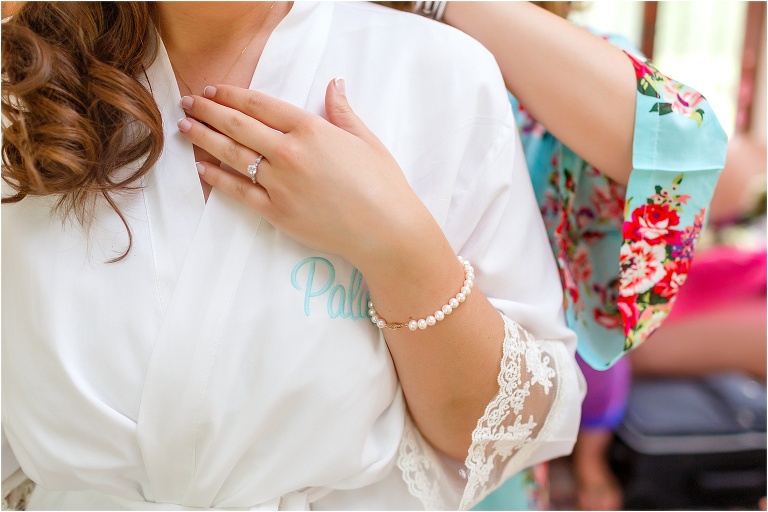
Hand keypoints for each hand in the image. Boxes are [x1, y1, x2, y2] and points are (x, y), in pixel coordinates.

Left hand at [177, 79, 437, 268]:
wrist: (386, 231)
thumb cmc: (383, 185)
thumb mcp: (366, 140)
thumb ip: (343, 111)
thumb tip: (334, 84)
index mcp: (311, 129)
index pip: (260, 105)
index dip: (232, 95)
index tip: (213, 90)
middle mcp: (289, 152)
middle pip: (238, 126)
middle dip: (209, 111)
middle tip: (188, 102)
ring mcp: (279, 183)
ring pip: (231, 155)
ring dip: (204, 138)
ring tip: (185, 128)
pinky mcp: (276, 212)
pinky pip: (238, 191)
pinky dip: (217, 178)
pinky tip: (201, 167)